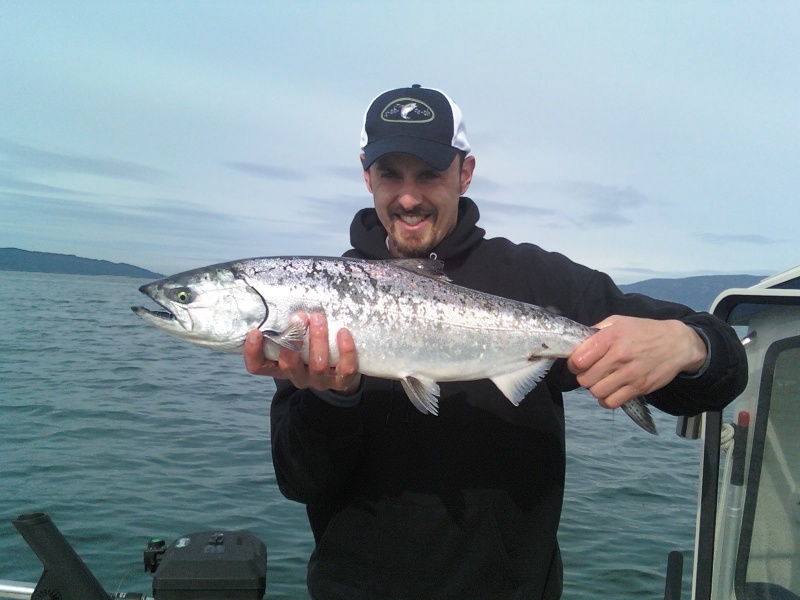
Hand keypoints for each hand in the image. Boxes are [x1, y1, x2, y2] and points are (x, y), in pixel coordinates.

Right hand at [243, 312, 361, 394]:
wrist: (340, 370)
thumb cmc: (311, 346)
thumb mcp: (296, 337)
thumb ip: (287, 325)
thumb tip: (279, 291)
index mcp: (280, 366)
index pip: (258, 366)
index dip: (253, 352)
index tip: (255, 331)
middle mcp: (297, 376)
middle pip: (289, 365)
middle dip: (294, 339)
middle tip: (300, 316)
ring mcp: (319, 381)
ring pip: (317, 366)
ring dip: (318, 340)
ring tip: (319, 317)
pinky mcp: (341, 382)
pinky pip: (344, 370)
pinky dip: (345, 351)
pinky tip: (343, 332)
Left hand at [567, 316, 706, 408]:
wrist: (677, 343)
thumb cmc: (643, 331)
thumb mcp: (619, 321)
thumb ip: (597, 331)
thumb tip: (578, 344)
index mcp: (610, 337)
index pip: (579, 360)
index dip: (573, 364)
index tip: (578, 363)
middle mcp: (619, 357)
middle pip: (585, 379)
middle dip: (583, 377)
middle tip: (591, 372)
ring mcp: (630, 375)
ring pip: (596, 392)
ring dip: (595, 388)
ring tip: (601, 381)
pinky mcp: (639, 388)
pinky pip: (612, 402)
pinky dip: (606, 400)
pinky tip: (609, 391)